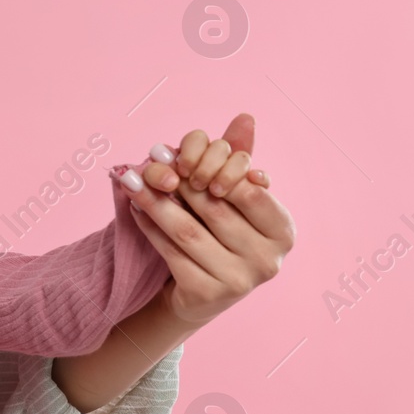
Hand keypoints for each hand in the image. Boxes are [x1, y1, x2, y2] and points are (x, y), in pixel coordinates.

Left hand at [113, 113, 295, 326]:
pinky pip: (170, 252)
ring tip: (130, 182)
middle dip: (177, 182)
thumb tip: (244, 118)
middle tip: (147, 163)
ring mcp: (240, 281)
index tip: (179, 156)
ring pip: (187, 230)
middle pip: (214, 209)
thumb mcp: (233, 200)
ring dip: (154, 202)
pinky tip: (135, 210)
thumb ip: (238, 160)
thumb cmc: (222, 237)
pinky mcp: (208, 295)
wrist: (203, 294)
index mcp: (283, 231)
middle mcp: (269, 259)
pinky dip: (149, 228)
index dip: (213, 170)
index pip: (248, 191)